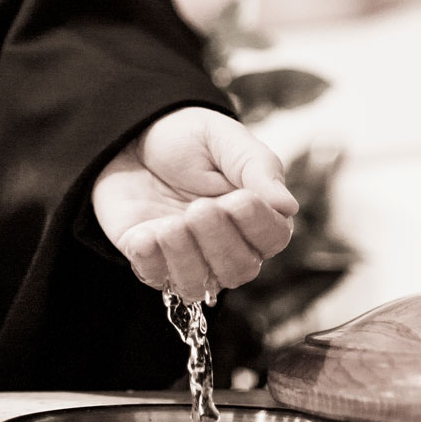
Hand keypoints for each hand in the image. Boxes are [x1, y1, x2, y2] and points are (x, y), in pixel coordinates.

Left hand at [92, 107, 298, 301]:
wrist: (132, 136)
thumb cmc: (187, 139)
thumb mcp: (224, 139)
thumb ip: (258, 167)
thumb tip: (288, 206)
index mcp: (255, 214)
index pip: (274, 238)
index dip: (258, 225)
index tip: (240, 199)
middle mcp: (227, 244)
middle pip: (239, 269)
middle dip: (219, 242)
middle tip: (199, 207)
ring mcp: (188, 257)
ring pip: (198, 285)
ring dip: (185, 256)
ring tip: (169, 224)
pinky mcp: (151, 261)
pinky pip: (156, 279)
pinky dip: (151, 261)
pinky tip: (145, 234)